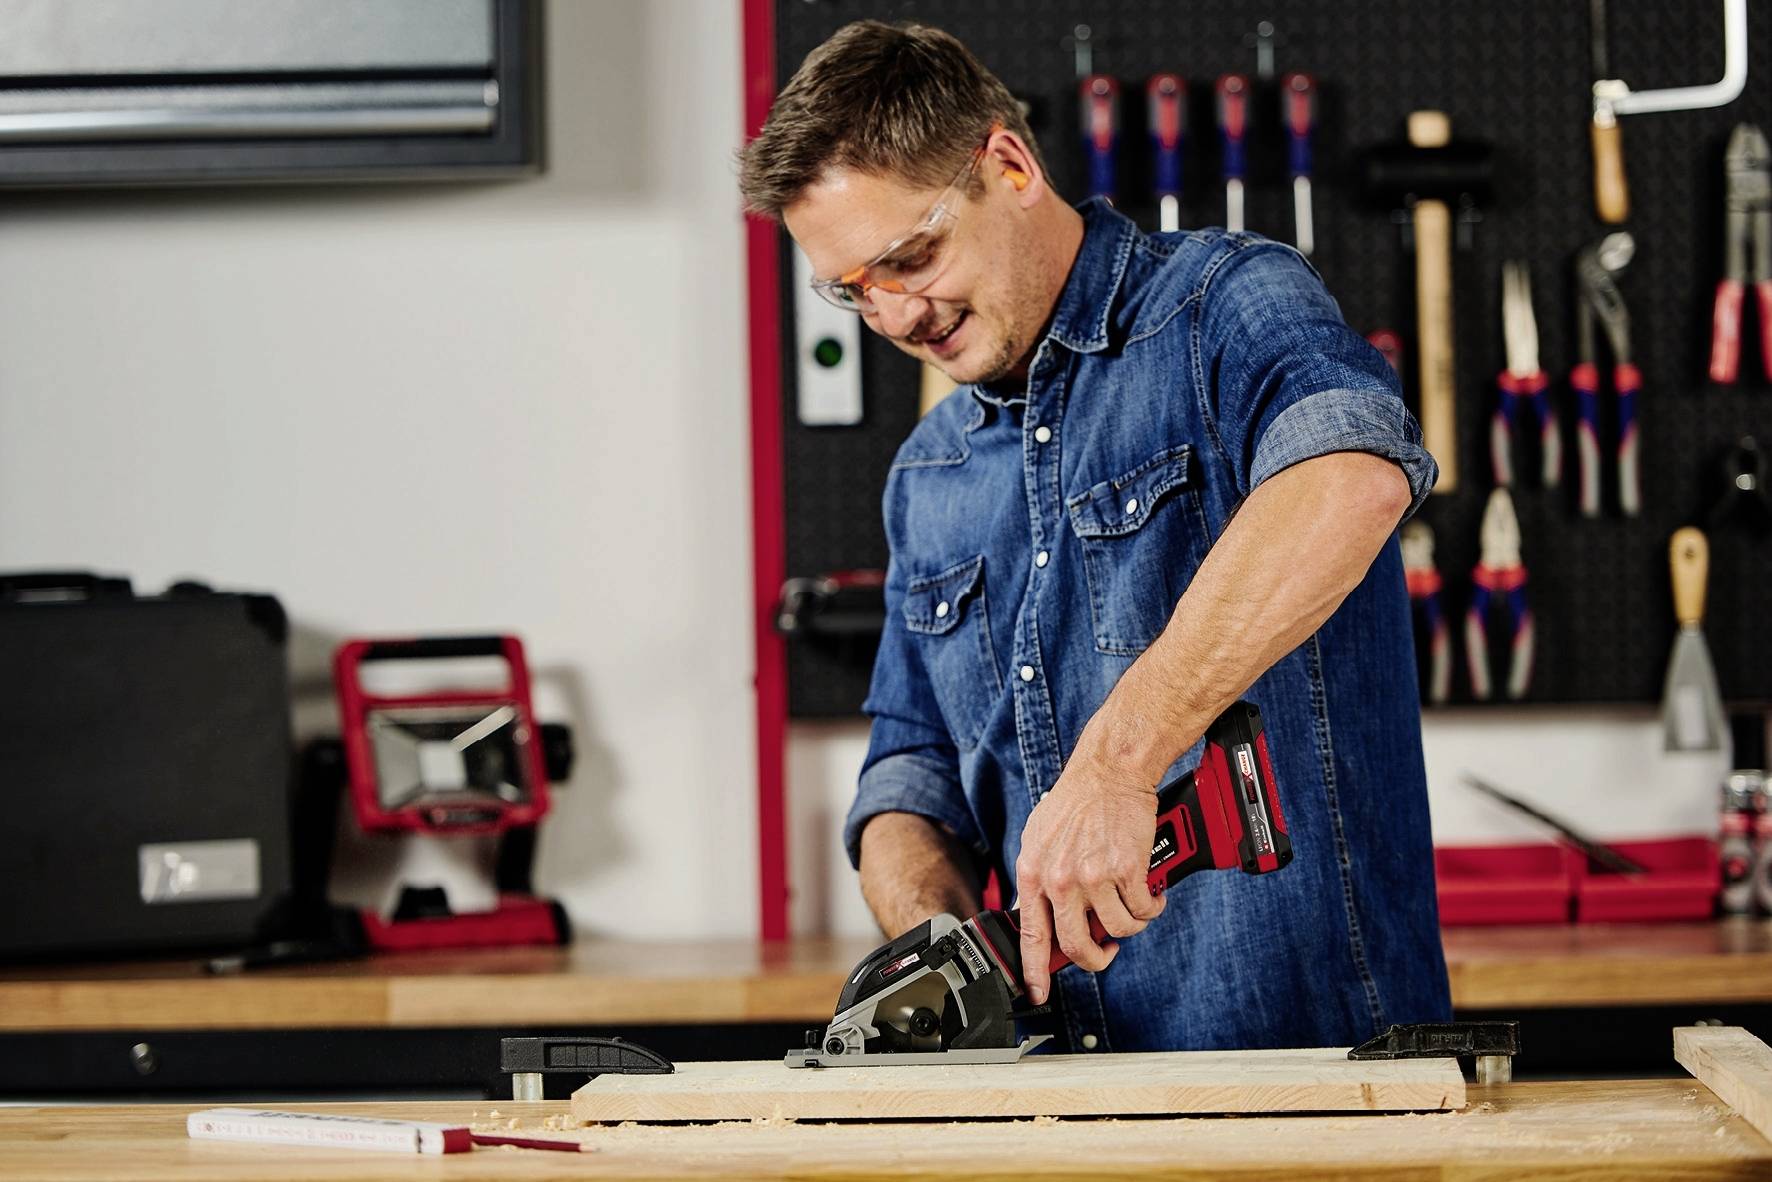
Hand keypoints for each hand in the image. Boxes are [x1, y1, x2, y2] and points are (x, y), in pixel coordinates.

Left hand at [1014, 754, 1165, 1004]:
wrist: (1108, 772)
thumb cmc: (1077, 801)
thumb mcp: (1040, 839)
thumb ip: (1040, 879)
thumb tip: (1042, 916)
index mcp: (1034, 873)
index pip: (1031, 936)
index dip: (1034, 972)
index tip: (1037, 993)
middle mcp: (1060, 879)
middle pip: (1077, 945)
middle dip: (1096, 959)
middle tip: (1106, 952)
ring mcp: (1093, 877)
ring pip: (1117, 930)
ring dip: (1130, 926)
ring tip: (1134, 908)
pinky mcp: (1126, 871)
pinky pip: (1141, 911)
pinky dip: (1150, 909)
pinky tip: (1149, 895)